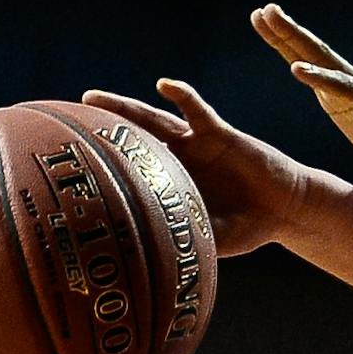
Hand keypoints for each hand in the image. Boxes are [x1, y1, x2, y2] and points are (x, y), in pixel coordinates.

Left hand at [79, 77, 310, 256]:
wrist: (285, 209)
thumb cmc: (249, 229)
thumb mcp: (212, 239)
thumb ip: (187, 244)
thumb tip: (155, 268)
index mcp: (171, 185)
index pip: (133, 172)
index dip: (106, 168)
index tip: (73, 169)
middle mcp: (177, 160)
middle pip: (130, 140)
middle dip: (101, 131)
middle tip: (67, 121)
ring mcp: (195, 144)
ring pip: (152, 120)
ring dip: (123, 108)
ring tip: (93, 97)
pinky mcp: (219, 133)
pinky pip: (196, 110)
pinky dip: (181, 96)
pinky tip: (164, 85)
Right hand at [250, 3, 352, 188]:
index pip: (345, 88)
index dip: (322, 80)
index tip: (296, 70)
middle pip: (323, 58)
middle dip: (296, 37)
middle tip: (270, 12)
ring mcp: (346, 87)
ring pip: (311, 57)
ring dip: (285, 35)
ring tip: (260, 14)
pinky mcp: (335, 95)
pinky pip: (307, 70)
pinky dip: (288, 54)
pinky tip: (270, 36)